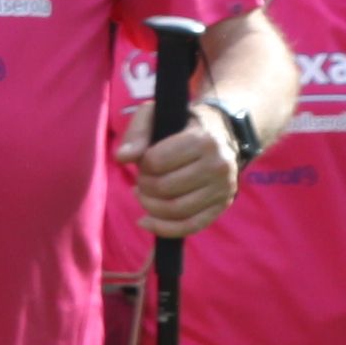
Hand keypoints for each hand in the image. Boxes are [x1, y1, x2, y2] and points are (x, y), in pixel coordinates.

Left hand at [134, 108, 242, 240]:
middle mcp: (219, 166)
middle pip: (164, 188)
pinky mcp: (222, 206)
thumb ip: (137, 133)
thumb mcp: (155, 115)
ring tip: (143, 195)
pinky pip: (191, 226)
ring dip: (150, 206)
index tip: (144, 159)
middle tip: (141, 179)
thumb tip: (122, 158)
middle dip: (143, 186)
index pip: (157, 162)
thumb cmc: (181, 122)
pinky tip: (146, 222)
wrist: (221, 132)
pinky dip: (164, 229)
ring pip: (176, 211)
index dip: (142, 164)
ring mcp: (224, 189)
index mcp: (203, 141)